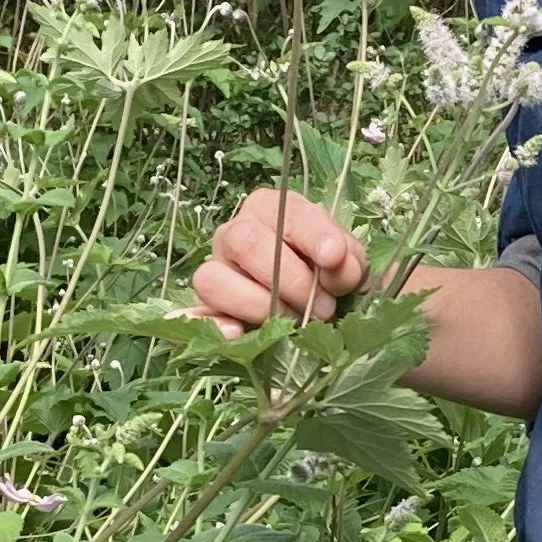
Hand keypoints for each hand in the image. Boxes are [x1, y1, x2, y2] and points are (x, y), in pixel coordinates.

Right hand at [192, 188, 369, 336]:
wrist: (311, 299)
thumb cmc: (327, 271)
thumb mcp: (347, 261)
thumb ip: (348, 260)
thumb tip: (337, 263)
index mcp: (273, 209)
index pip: (287, 213)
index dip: (313, 235)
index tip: (334, 257)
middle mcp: (235, 232)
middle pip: (245, 242)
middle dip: (290, 280)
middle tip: (323, 306)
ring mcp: (216, 269)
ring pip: (212, 279)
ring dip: (259, 305)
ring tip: (294, 321)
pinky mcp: (206, 307)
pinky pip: (194, 315)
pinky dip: (212, 325)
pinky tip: (237, 333)